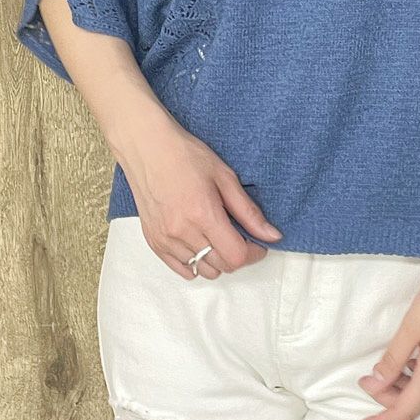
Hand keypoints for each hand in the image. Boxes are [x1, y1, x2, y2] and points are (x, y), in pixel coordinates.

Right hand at [112, 103, 282, 279]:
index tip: (257, 243)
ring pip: (202, 270)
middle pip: (221, 266)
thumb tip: (272, 235)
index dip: (253, 253)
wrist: (147, 148)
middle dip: (237, 255)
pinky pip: (181, 269)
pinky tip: (200, 242)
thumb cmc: (186, 156)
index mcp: (203, 214)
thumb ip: (249, 211)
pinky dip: (196, 263)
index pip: (236, 256)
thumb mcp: (225, 177)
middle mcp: (182, 231)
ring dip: (217, 260)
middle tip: (239, 235)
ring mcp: (165, 239)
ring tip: (217, 236)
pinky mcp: (154, 242)